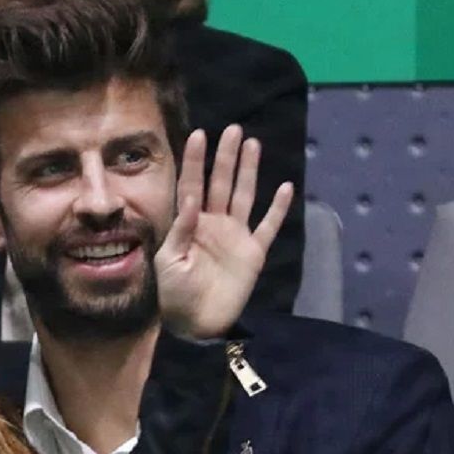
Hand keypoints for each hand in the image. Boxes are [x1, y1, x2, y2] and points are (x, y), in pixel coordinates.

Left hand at [155, 125, 293, 339]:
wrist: (196, 324)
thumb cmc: (174, 294)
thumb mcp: (168, 261)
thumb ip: (180, 230)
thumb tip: (190, 199)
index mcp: (189, 224)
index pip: (192, 185)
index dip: (196, 161)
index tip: (198, 134)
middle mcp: (213, 223)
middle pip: (221, 183)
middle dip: (226, 157)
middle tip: (233, 129)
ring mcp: (235, 236)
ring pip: (243, 195)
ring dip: (248, 171)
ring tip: (252, 144)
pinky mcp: (253, 252)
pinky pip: (268, 227)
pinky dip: (278, 208)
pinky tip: (285, 187)